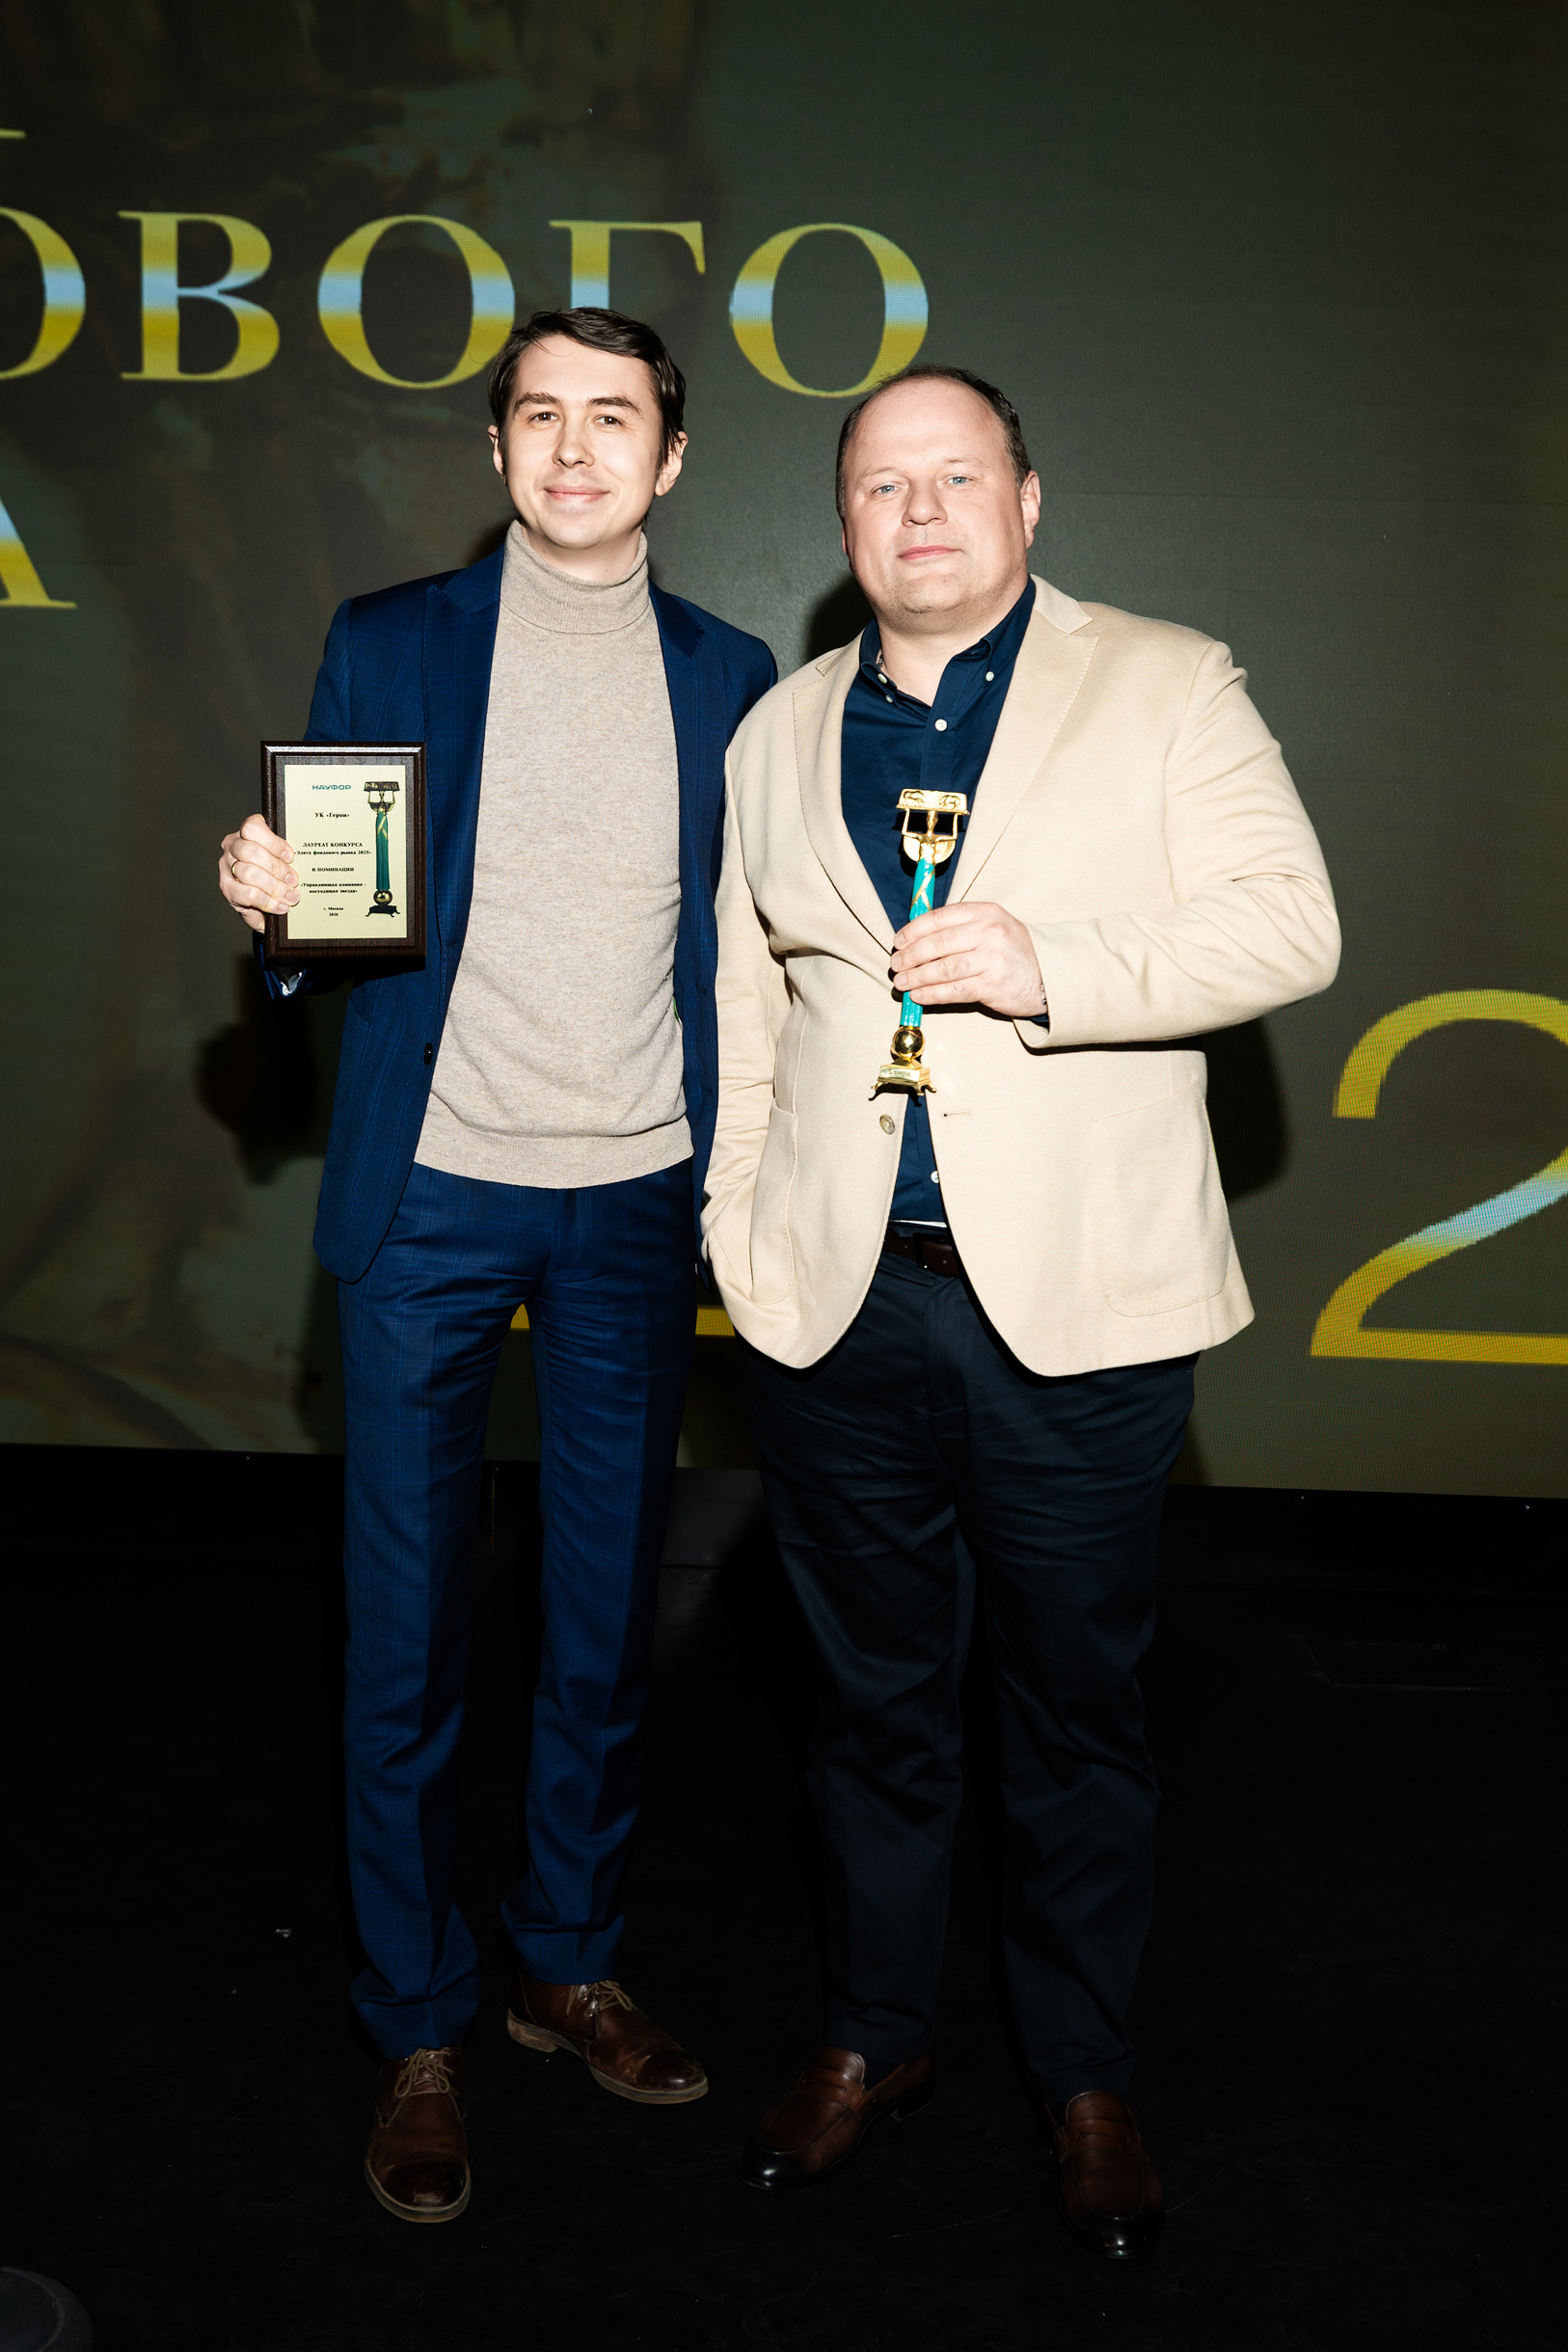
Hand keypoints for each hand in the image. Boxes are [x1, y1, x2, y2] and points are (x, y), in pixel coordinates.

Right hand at [219, 813, 298, 934]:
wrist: (262, 905)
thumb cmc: (272, 875)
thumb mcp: (279, 861)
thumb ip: (285, 857)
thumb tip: (303, 860)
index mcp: (246, 833)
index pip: (252, 828)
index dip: (273, 842)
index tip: (290, 857)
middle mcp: (233, 846)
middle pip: (251, 851)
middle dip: (277, 868)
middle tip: (293, 880)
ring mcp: (227, 867)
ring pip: (250, 873)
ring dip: (274, 887)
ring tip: (290, 896)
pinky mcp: (226, 888)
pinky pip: (248, 894)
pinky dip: (268, 902)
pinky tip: (280, 905)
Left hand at [890, 900, 1046, 1018]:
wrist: (1048, 976)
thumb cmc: (1013, 952)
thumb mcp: (993, 926)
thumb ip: (961, 928)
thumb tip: (917, 939)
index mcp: (985, 912)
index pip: (940, 918)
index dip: (913, 930)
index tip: (899, 941)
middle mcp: (989, 932)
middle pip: (937, 943)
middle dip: (910, 956)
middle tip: (895, 965)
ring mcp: (992, 959)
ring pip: (943, 968)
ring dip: (916, 976)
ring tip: (901, 982)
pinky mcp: (992, 985)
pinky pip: (954, 990)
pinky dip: (932, 994)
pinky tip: (918, 995)